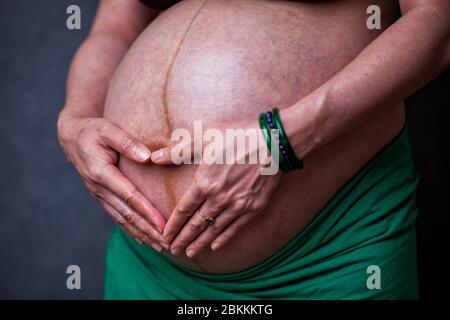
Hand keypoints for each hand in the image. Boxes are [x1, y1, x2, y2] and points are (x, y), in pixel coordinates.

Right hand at [57, 111, 166, 250]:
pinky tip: (142, 238)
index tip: (163, 225)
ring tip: (158, 246)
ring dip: (140, 233)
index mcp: (102, 173)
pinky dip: (130, 229)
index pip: (129, 197)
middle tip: (165, 243)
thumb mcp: (109, 130)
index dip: (147, 212)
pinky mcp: (101, 196)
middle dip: (147, 230)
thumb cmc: (93, 131)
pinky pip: (116, 216)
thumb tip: (147, 157)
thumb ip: (127, 142)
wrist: (72, 136)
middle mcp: (99, 188)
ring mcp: (98, 194)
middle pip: (127, 214)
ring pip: (121, 219)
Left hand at [151, 120, 280, 256]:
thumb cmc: (237, 137)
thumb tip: (153, 158)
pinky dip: (223, 238)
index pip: (184, 211)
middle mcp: (219, 199)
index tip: (164, 236)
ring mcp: (237, 205)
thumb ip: (178, 152)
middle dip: (183, 238)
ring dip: (200, 243)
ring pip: (214, 229)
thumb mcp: (204, 140)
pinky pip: (235, 228)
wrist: (273, 143)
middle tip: (172, 250)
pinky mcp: (253, 207)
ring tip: (189, 253)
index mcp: (205, 184)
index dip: (173, 225)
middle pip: (196, 224)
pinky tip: (215, 246)